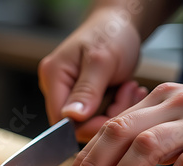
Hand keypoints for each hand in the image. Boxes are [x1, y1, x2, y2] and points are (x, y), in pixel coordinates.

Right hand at [38, 7, 146, 141]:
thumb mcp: (102, 61)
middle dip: (106, 116)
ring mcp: (68, 94)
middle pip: (76, 124)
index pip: (61, 120)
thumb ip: (86, 91)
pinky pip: (96, 116)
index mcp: (53, 77)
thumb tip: (71, 117)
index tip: (116, 111)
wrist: (119, 23)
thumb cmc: (110, 34)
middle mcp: (55, 88)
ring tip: (129, 88)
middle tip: (127, 93)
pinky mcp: (81, 98)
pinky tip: (125, 91)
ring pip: (89, 122)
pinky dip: (115, 108)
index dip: (88, 125)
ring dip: (115, 111)